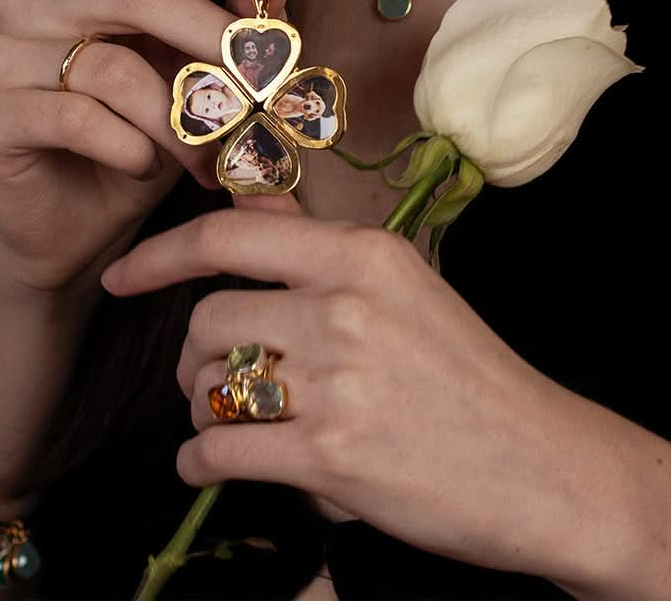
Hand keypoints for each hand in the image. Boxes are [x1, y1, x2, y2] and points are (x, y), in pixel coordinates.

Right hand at [0, 0, 289, 298]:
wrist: (69, 225)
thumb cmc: (139, 139)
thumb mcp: (195, 77)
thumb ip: (228, 25)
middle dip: (214, 42)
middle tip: (263, 90)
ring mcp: (3, 50)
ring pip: (113, 68)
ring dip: (181, 121)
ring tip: (213, 157)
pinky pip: (75, 117)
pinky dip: (130, 147)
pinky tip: (147, 166)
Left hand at [100, 195, 596, 583]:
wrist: (547, 467)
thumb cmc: (470, 376)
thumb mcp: (404, 289)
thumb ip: (320, 251)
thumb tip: (246, 203)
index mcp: (362, 254)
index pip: (231, 234)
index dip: (161, 254)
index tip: (124, 276)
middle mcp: (345, 305)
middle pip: (207, 319)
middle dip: (189, 358)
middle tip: (205, 381)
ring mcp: (339, 380)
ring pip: (208, 385)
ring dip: (198, 409)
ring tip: (222, 423)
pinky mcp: (333, 454)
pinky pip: (222, 450)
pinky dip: (200, 462)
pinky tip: (210, 466)